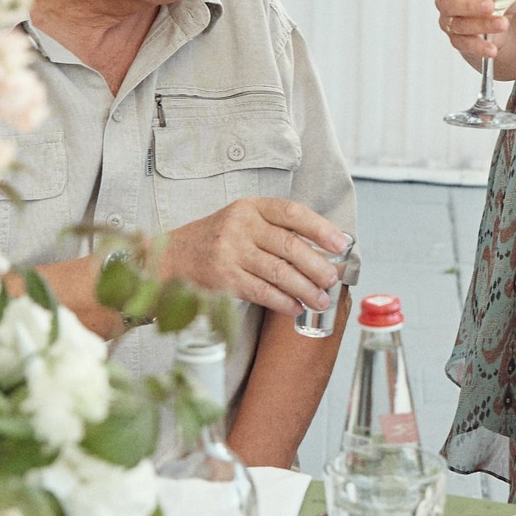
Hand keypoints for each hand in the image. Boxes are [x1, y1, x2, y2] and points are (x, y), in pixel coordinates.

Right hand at [154, 197, 349, 317]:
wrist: (173, 256)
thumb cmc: (218, 239)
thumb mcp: (244, 222)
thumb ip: (278, 231)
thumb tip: (324, 253)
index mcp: (252, 207)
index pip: (292, 213)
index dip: (320, 228)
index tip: (341, 243)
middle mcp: (241, 226)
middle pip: (288, 245)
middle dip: (317, 265)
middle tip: (333, 279)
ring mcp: (230, 252)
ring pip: (278, 272)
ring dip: (304, 289)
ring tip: (320, 300)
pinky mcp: (223, 278)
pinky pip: (261, 292)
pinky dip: (282, 302)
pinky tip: (295, 307)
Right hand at [417, 0, 515, 62]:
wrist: (502, 15)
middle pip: (445, 2)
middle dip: (467, 4)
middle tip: (491, 5)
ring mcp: (450, 21)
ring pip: (457, 25)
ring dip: (481, 25)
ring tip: (504, 24)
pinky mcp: (459, 40)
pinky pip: (463, 45)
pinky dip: (478, 48)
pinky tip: (493, 49)